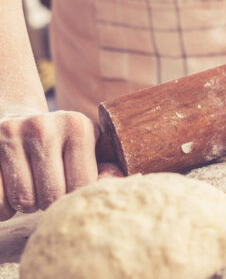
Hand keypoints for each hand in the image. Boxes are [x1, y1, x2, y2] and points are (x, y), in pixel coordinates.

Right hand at [0, 110, 122, 220]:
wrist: (18, 119)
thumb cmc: (62, 142)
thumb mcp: (89, 147)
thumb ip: (106, 168)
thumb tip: (115, 183)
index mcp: (77, 125)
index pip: (82, 185)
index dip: (76, 196)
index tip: (71, 187)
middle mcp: (44, 126)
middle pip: (52, 196)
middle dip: (51, 202)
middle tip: (49, 188)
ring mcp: (10, 134)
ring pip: (22, 201)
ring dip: (27, 204)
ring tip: (31, 186)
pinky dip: (4, 207)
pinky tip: (10, 188)